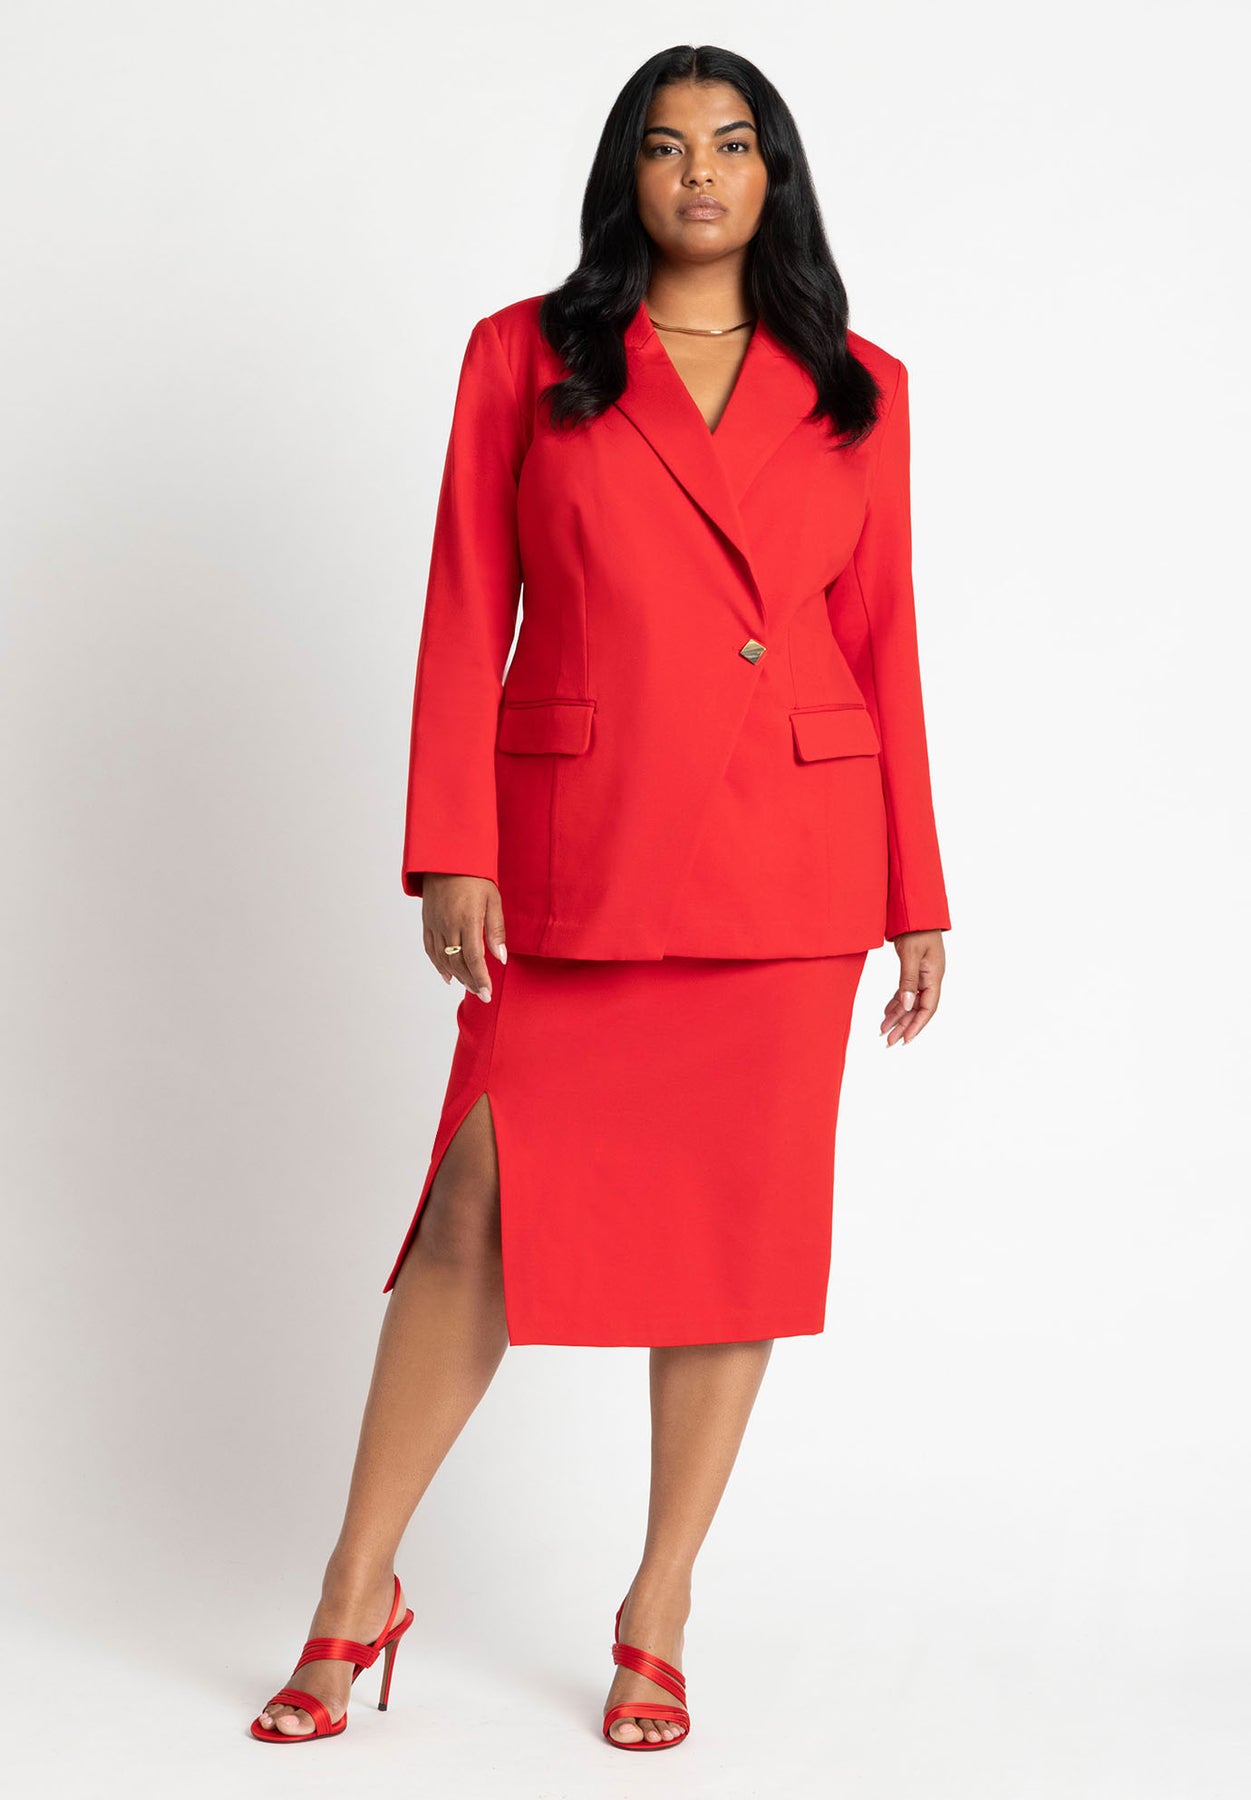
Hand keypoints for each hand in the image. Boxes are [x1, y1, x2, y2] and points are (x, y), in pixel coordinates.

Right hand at [421, 874, 506, 1001]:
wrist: (446, 859)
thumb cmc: (475, 877)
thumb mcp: (493, 899)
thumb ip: (496, 930)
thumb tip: (501, 957)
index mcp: (467, 920)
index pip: (474, 958)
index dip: (481, 978)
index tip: (487, 993)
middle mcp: (449, 925)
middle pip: (458, 963)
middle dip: (470, 981)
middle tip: (481, 993)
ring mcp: (436, 925)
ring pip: (444, 959)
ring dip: (457, 977)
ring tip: (469, 986)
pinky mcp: (427, 923)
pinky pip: (430, 950)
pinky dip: (439, 966)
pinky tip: (448, 976)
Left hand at [880, 929, 944, 1046]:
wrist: (915, 908)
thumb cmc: (916, 928)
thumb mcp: (911, 954)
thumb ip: (908, 980)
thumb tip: (906, 1006)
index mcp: (934, 976)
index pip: (927, 1007)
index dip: (916, 1025)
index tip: (905, 1040)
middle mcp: (930, 978)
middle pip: (918, 1008)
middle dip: (904, 1026)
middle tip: (888, 1041)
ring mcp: (923, 974)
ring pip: (910, 1001)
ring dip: (898, 1016)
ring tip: (883, 1030)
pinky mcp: (915, 968)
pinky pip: (906, 991)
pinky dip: (896, 1002)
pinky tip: (887, 1012)